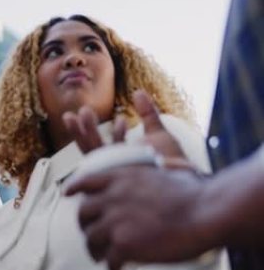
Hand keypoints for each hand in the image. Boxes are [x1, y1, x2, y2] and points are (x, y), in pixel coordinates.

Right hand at [63, 90, 185, 159]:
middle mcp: (116, 165)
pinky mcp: (128, 171)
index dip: (85, 128)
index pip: (95, 142)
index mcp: (118, 157)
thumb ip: (147, 113)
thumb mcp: (158, 132)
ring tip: (84, 112)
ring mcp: (120, 169)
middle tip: (80, 110)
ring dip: (88, 132)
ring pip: (96, 151)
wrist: (189, 177)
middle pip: (91, 147)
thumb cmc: (174, 161)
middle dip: (83, 129)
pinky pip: (116, 155)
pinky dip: (118, 136)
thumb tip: (138, 92)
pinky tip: (122, 120)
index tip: (81, 111)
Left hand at [65, 166, 212, 269]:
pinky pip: (109, 263)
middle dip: (86, 226)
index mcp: (120, 178)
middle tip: (94, 237)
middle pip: (83, 214)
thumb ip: (146, 174)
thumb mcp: (161, 172)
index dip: (74, 188)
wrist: (206, 212)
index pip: (86, 181)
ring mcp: (115, 222)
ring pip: (91, 240)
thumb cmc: (194, 193)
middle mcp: (111, 198)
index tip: (66, 194)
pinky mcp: (123, 245)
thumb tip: (159, 167)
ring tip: (105, 259)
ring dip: (97, 252)